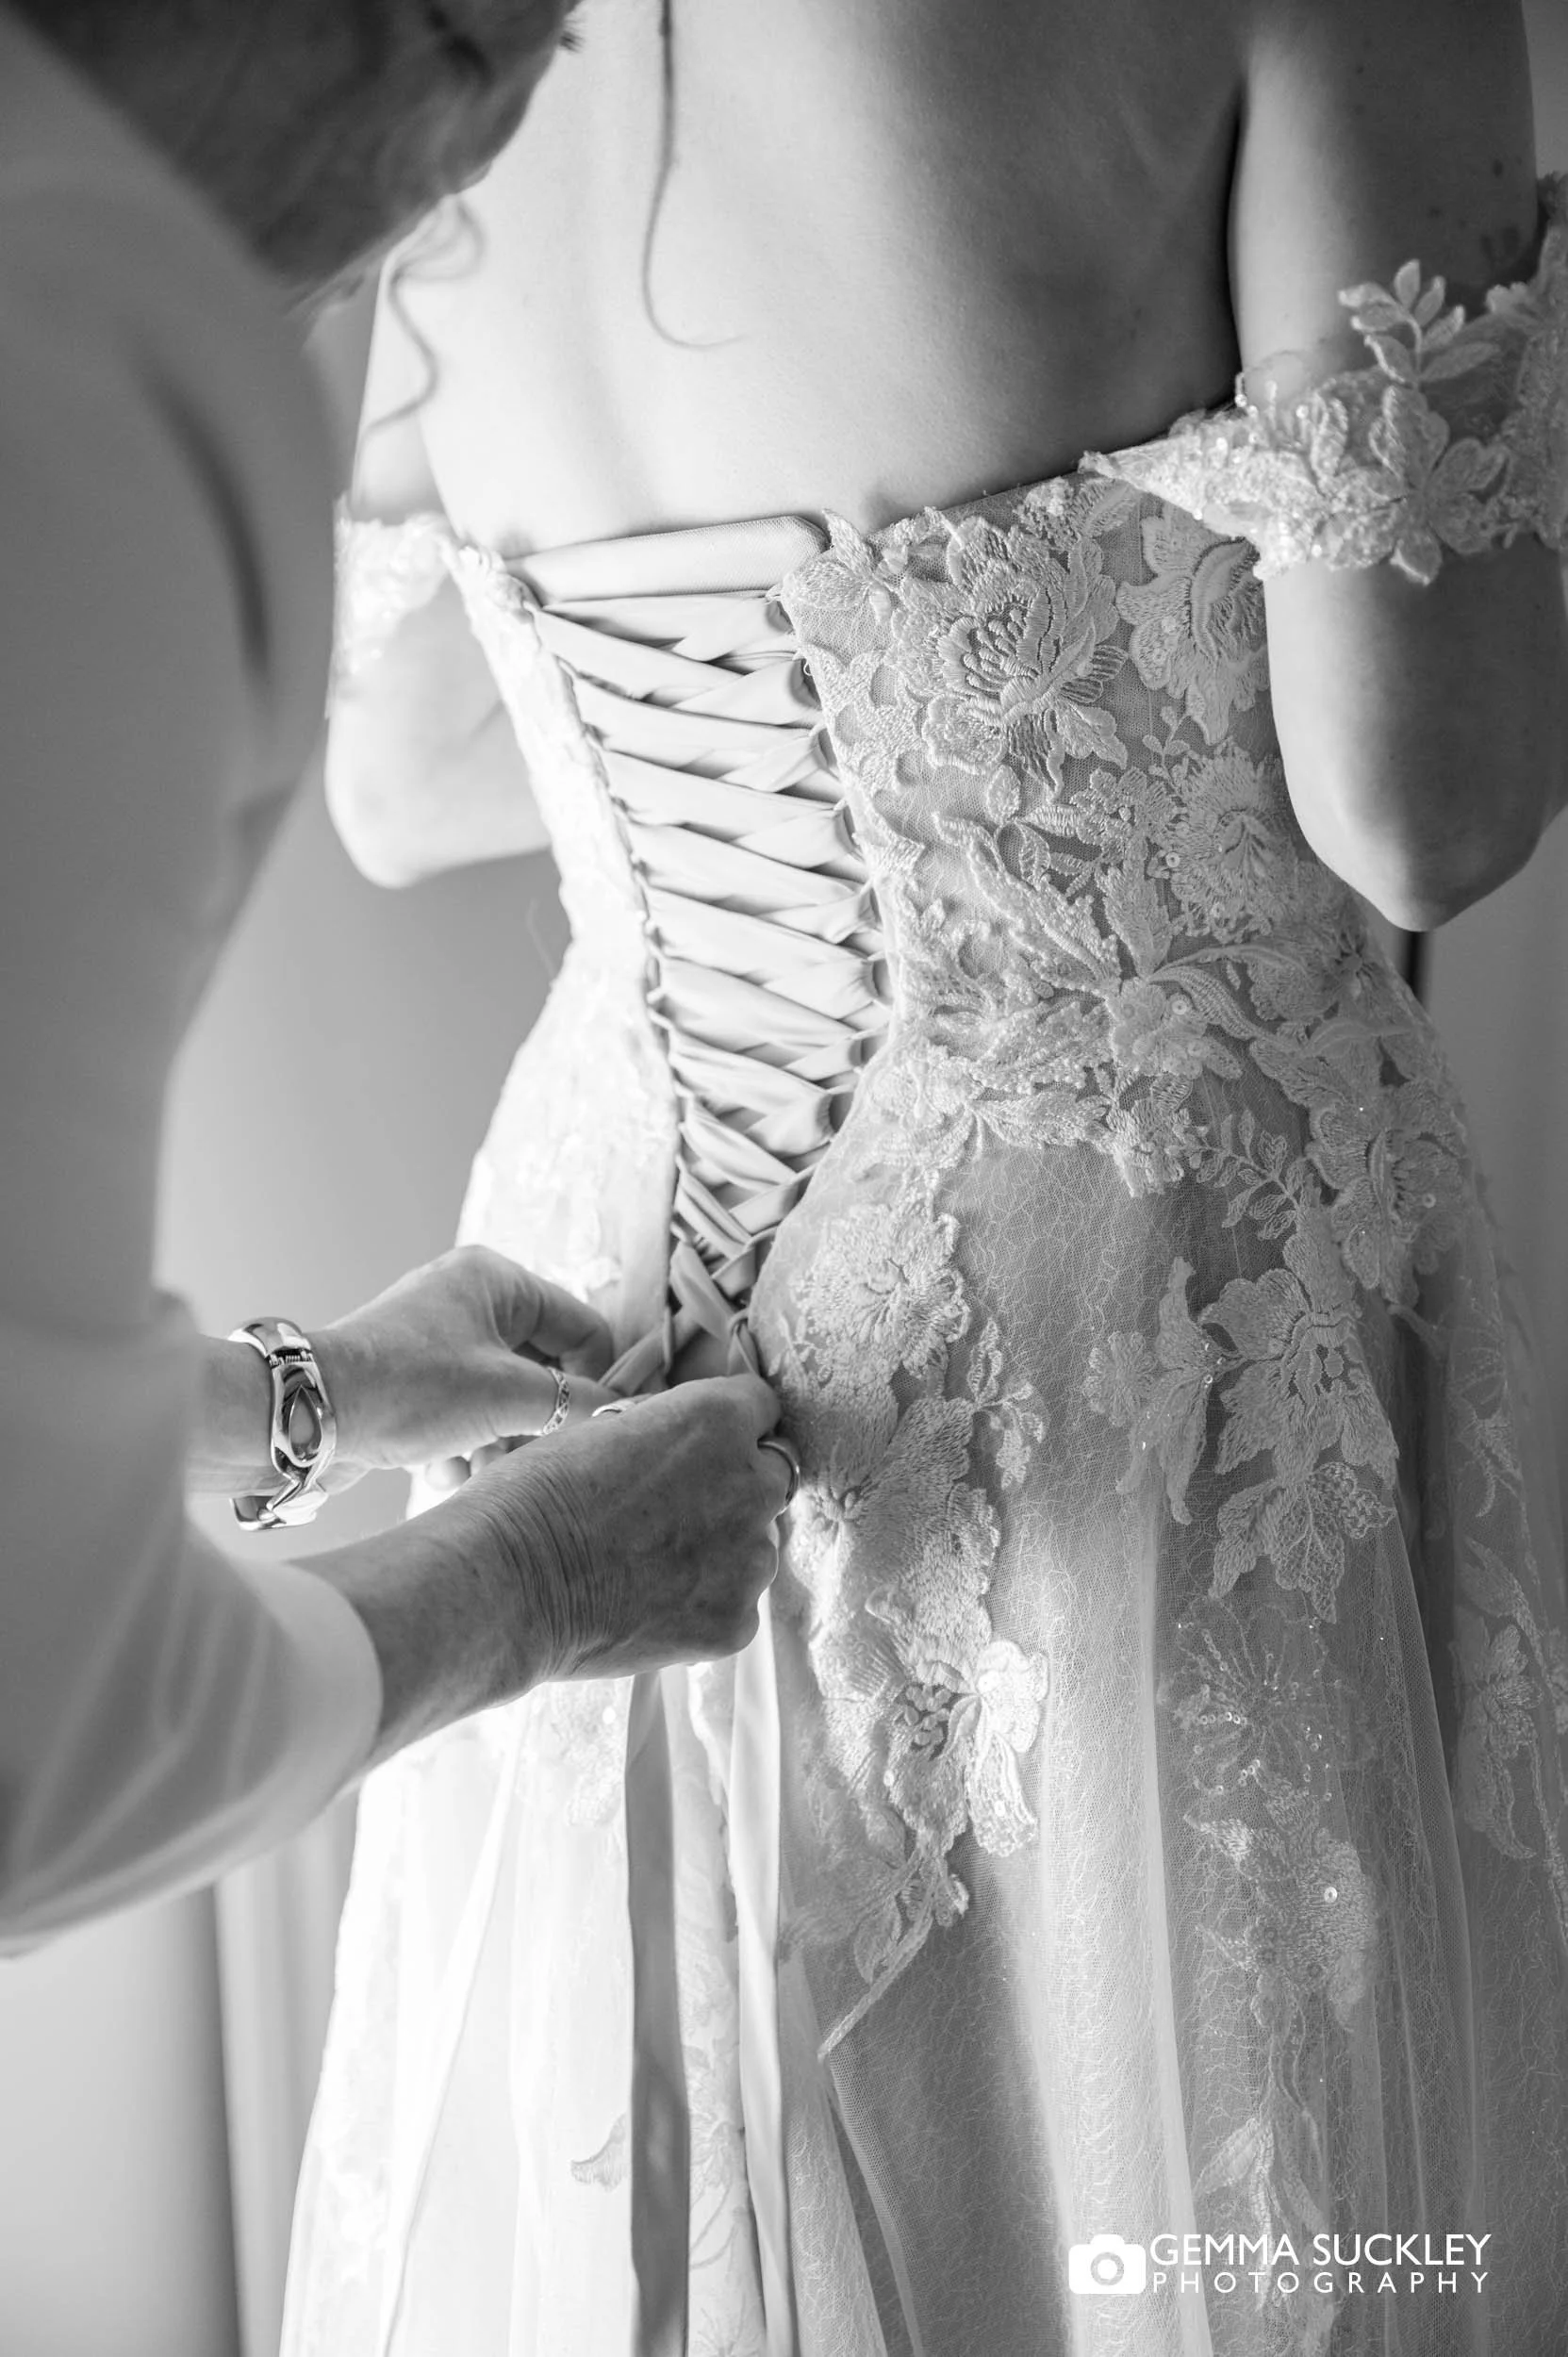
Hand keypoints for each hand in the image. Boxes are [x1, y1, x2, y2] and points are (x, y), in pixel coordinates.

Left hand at [311, 1245, 613, 1487]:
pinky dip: (461, 1445)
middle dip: (538, 1422)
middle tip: (532, 1458)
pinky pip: (462, 1412)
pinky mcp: (411, 1377)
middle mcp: (467, 1299)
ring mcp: (436, 1339)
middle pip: (541, 1368)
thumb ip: (578, 1403)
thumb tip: (624, 1414)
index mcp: (497, 1279)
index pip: (582, 1327)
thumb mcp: (510, 1396)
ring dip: (499, 1442)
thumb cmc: (411, 1388)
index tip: (599, 1430)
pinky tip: (441, 1472)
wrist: (310, 1415)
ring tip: (478, 1471)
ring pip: (501, 1398)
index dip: (597, 1381)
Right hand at [468, 1374, 791, 1681]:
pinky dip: (704, 1603)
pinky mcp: (735, 1623)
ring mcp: (749, 1560)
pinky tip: (650, 1604)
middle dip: (736, 1483)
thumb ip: (664, 1430)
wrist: (508, 1586)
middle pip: (771, 1474)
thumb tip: (683, 1440)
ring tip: (652, 1563)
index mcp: (717, 1421)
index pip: (759, 1405)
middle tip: (678, 1506)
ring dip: (723, 1546)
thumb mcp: (604, 1428)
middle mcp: (751, 1485)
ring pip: (757, 1544)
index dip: (730, 1422)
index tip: (704, 1443)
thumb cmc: (535, 1496)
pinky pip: (735, 1604)